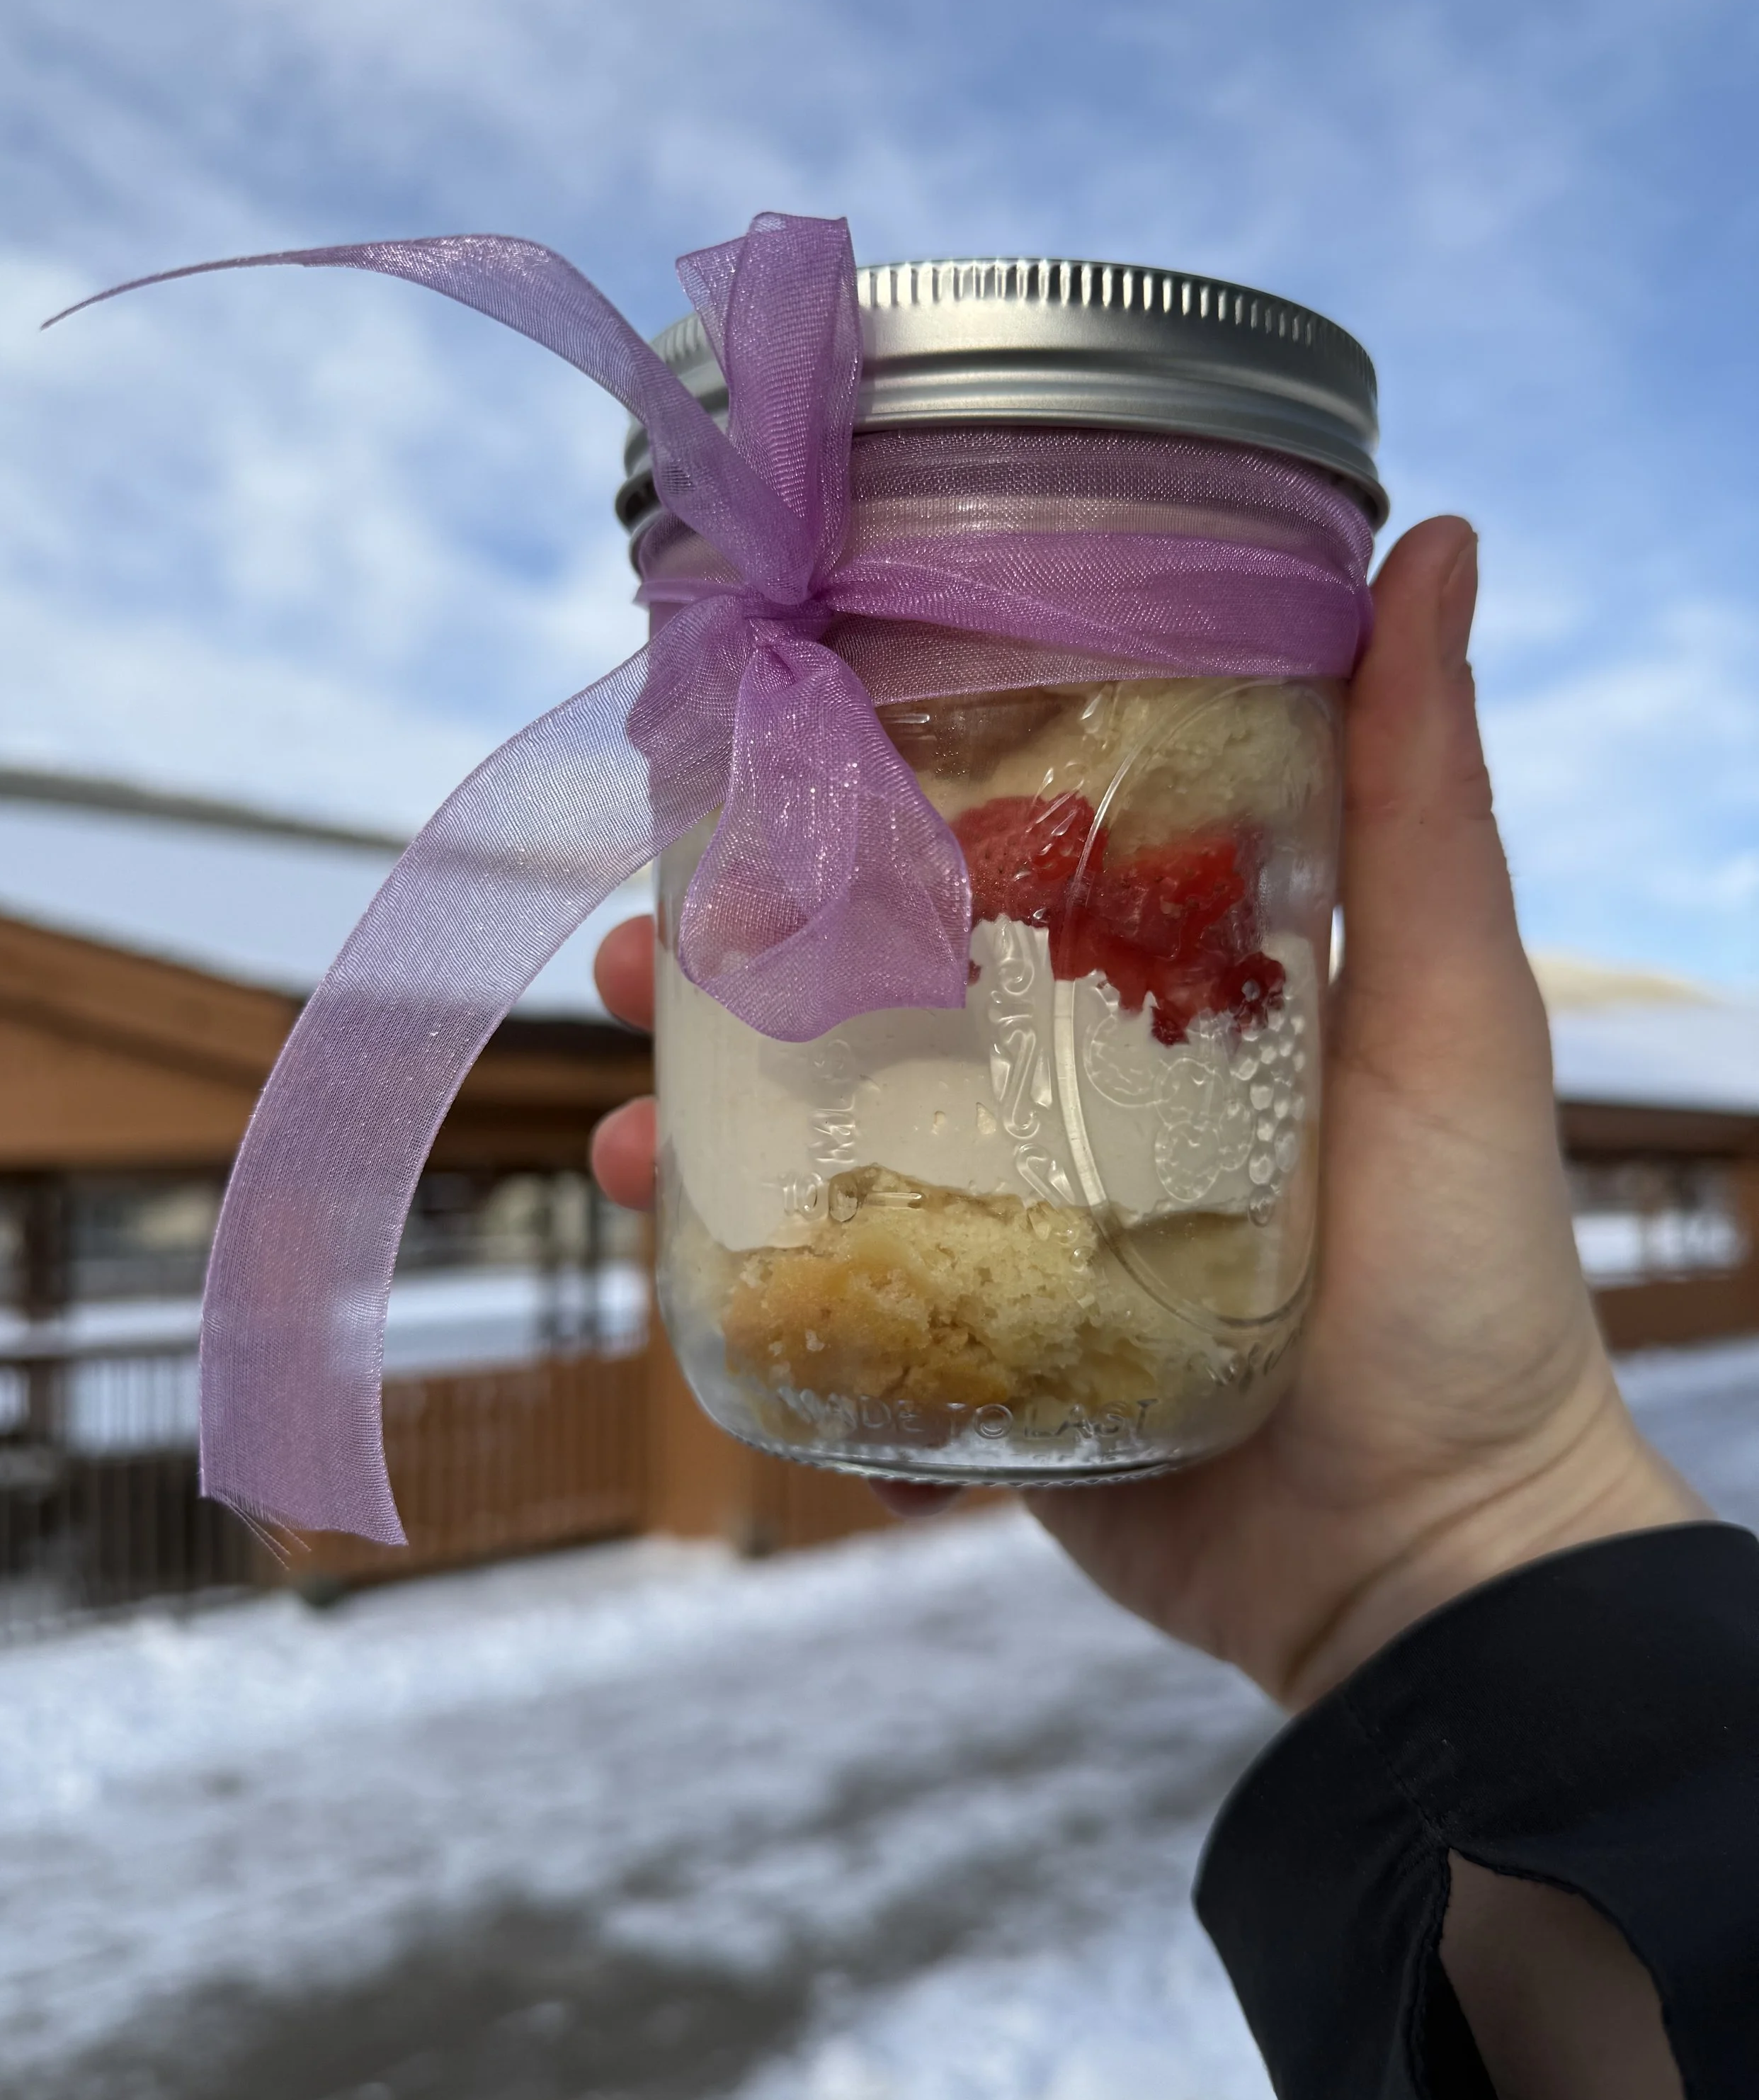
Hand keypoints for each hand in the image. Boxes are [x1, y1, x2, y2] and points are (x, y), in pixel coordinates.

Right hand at [591, 518, 1703, 1708]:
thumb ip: (1424, 802)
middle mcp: (1079, 1106)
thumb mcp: (1452, 1016)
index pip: (994, 872)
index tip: (771, 753)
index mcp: (1168, 1004)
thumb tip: (1439, 541)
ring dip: (707, 1120)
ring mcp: (1016, 1238)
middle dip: (744, 962)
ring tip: (631, 1110)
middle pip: (876, 1003)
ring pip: (826, 1151)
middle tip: (649, 935)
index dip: (874, 808)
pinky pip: (838, 1309)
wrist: (1433, 1558)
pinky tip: (674, 1244)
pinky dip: (747, 1279)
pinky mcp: (979, 1364)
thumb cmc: (1468, 1275)